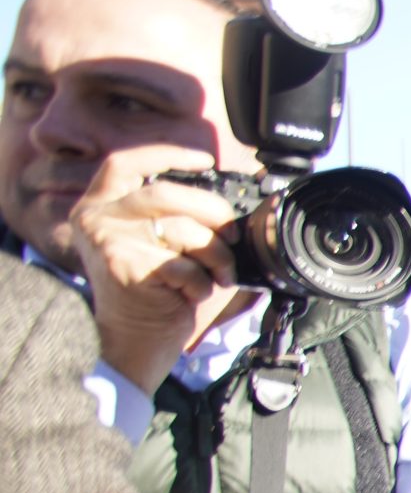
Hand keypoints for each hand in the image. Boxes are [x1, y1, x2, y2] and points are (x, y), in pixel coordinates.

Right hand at [67, 151, 245, 396]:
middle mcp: (97, 218)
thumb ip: (178, 217)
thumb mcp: (162, 245)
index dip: (166, 154)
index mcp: (101, 205)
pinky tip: (192, 294)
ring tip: (218, 273)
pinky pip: (183, 265)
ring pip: (182, 229)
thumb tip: (230, 206)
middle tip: (231, 233)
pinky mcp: (125, 268)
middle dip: (212, 211)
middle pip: (166, 193)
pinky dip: (201, 283)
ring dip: (215, 254)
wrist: (135, 338)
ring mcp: (108, 242)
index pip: (125, 163)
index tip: (205, 159)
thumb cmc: (155, 292)